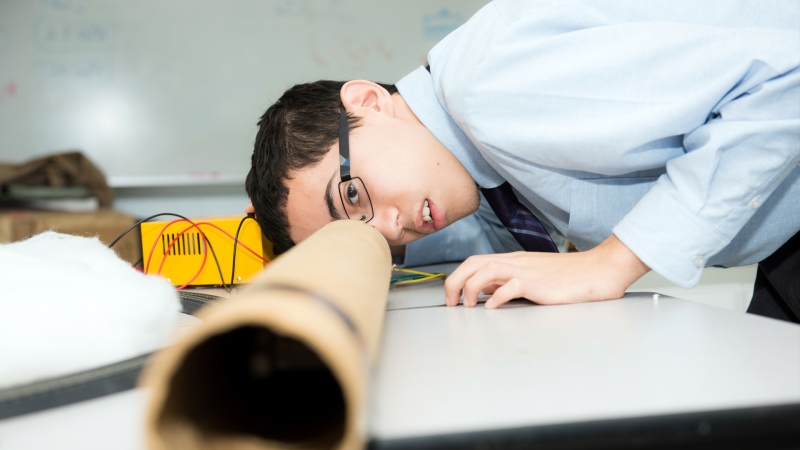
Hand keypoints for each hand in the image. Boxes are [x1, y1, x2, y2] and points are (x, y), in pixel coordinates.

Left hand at [444, 234, 649, 308]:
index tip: (452, 296)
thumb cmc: (570, 278)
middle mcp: (516, 262)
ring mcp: (527, 271)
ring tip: (468, 306)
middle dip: (455, 281)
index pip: (475, 261)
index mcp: (514, 261)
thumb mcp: (534, 278)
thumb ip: (511, 282)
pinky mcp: (540, 284)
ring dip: (471, 287)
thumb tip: (488, 294)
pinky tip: (493, 308)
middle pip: (474, 262)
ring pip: (486, 269)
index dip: (458, 277)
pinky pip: (511, 285)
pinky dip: (497, 296)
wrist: (600, 271)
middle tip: (451, 303)